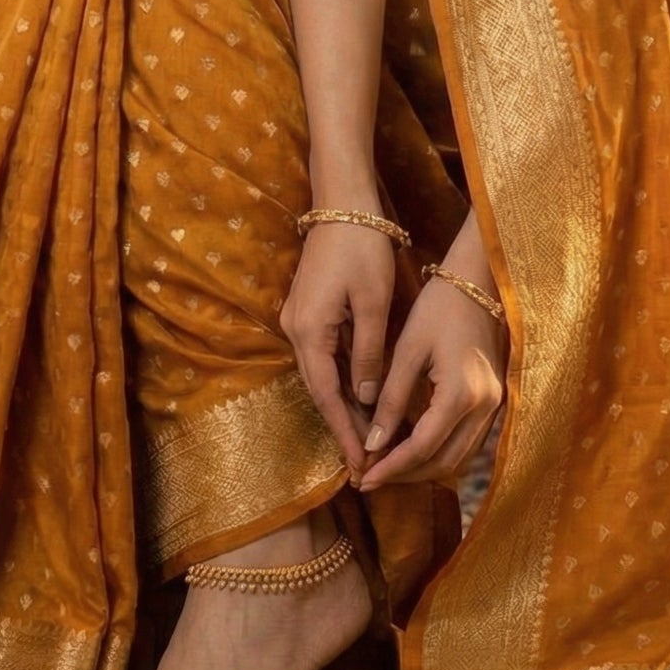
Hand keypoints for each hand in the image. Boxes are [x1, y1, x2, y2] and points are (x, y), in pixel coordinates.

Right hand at [280, 222, 394, 474]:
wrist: (342, 205)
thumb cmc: (363, 248)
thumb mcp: (373, 303)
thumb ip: (368, 354)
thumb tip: (367, 398)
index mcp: (309, 331)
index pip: (327, 396)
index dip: (344, 432)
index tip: (360, 465)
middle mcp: (295, 330)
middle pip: (319, 390)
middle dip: (341, 426)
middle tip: (365, 464)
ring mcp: (298, 320)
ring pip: (320, 375)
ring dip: (341, 406)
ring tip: (366, 439)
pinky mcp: (308, 311)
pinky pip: (323, 357)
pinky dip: (340, 380)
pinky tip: (359, 398)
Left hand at [358, 270, 506, 492]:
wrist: (479, 282)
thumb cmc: (439, 308)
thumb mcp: (408, 351)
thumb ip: (391, 399)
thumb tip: (373, 442)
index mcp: (461, 393)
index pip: (422, 447)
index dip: (391, 467)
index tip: (364, 478)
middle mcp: (484, 407)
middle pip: (444, 462)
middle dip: (406, 475)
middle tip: (370, 479)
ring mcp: (494, 405)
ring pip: (459, 457)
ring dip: (423, 468)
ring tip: (387, 468)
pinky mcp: (493, 400)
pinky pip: (466, 441)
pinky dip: (438, 452)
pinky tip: (412, 448)